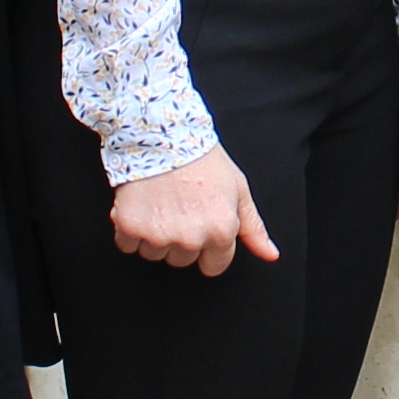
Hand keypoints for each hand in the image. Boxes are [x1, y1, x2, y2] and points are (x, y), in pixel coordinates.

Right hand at [113, 153, 278, 276]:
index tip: (199, 227)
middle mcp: (191, 238)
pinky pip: (127, 245)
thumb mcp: (238, 189)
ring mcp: (159, 235)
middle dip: (180, 239)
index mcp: (221, 231)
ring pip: (154, 254)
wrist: (163, 133)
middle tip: (178, 208)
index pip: (214, 266)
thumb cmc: (203, 158)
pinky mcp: (130, 227)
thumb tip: (270, 254)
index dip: (207, 248)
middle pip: (182, 260)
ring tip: (159, 203)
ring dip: (154, 235)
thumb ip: (253, 227)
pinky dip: (129, 229)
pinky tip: (139, 205)